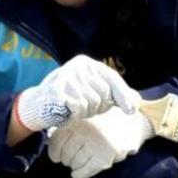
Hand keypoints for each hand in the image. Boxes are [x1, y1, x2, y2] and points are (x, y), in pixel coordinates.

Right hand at [15, 55, 140, 130]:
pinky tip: (66, 110)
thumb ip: (116, 94)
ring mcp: (66, 77)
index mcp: (88, 64)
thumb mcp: (95, 91)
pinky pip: (78, 108)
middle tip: (85, 105)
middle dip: (99, 106)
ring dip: (86, 111)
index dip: (123, 95)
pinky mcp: (56, 90)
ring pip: (91, 103)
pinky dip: (75, 113)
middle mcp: (78, 66)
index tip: (131, 111)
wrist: (39, 103)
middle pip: (103, 94)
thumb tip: (137, 101)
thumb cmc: (72, 97)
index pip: (112, 78)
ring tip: (74, 107)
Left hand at [48, 107, 154, 177]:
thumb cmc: (107, 120)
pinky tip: (78, 172)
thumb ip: (70, 125)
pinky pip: (86, 170)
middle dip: (66, 159)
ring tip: (79, 162)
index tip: (58, 156)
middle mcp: (86, 129)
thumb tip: (50, 142)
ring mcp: (96, 142)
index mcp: (78, 119)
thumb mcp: (87, 115)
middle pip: (65, 154)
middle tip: (71, 159)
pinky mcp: (107, 154)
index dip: (55, 152)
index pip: (56, 142)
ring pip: (74, 163)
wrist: (136, 120)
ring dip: (74, 166)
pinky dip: (80, 174)